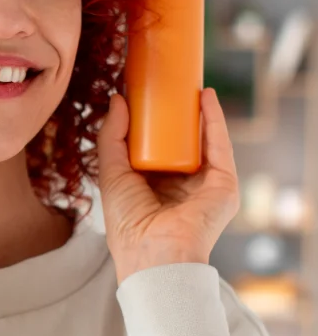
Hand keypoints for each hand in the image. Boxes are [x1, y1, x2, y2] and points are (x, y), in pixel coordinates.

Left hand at [96, 88, 240, 284]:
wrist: (154, 253)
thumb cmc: (128, 224)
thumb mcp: (112, 173)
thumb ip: (111, 137)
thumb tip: (118, 99)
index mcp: (156, 188)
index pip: (157, 149)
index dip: (152, 124)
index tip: (144, 95)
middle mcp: (182, 186)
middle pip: (184, 143)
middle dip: (177, 114)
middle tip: (167, 84)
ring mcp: (205, 185)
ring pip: (204, 141)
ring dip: (198, 112)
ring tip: (186, 82)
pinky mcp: (224, 185)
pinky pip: (220, 146)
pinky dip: (214, 119)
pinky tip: (204, 96)